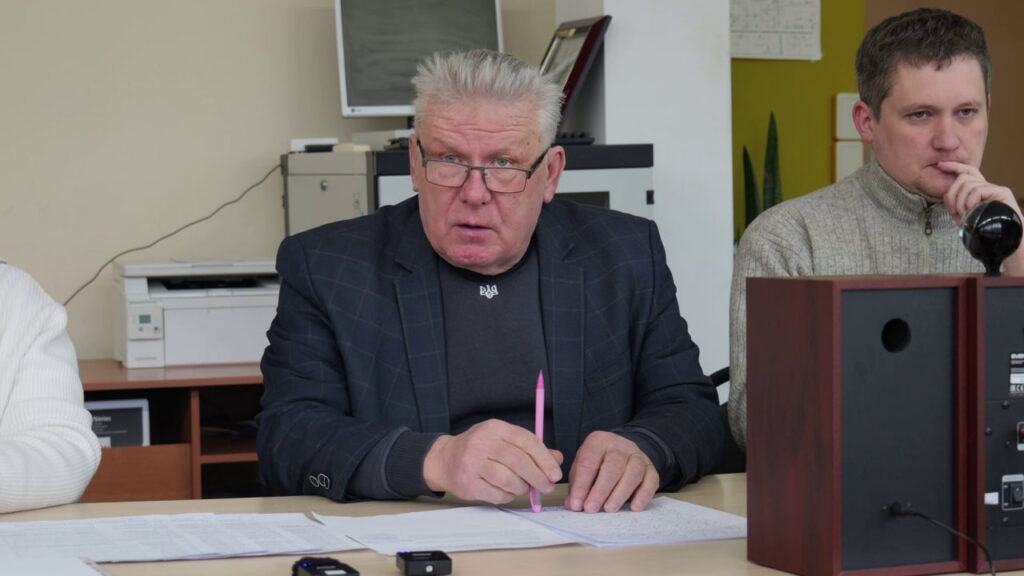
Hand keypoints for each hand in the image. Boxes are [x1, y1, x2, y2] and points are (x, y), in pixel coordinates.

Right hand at [423, 419, 562, 503]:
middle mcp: (482, 442)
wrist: (445, 459)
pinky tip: (508, 491)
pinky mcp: (468, 483)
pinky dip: (508, 496)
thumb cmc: (481, 449)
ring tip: (525, 488)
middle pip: (518, 461)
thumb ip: (531, 448)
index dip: (544, 458)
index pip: (526, 440)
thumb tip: (557, 459)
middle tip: (547, 486)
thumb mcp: (505, 440)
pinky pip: (496, 494)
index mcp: (495, 428)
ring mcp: (472, 463)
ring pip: (508, 480)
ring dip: (522, 488)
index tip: (555, 473)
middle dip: (537, 477)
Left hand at [564, 431, 658, 512]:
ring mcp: (638, 456)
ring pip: (633, 473)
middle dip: (600, 490)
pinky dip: (643, 495)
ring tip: (609, 510)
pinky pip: (651, 481)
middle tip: (591, 509)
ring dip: (620, 494)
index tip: (576, 504)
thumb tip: (572, 505)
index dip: (581, 485)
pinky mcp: (651, 468)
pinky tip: (635, 508)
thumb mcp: (582, 469)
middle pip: (612, 467)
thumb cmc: (597, 463)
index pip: (588, 463)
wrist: (622, 452)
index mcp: (598, 442)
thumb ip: (577, 485)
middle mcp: (620, 445)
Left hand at [938, 161, 1023, 273]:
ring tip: (965, 215)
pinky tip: (973, 211)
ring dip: (960, 202)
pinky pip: (977, 190)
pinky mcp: (1002, 192)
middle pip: (963, 177)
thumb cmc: (983, 231)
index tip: (940, 166)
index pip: (968, 171)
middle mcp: (988, 187)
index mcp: (979, 191)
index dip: (954, 166)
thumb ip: (954, 205)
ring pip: (967, 184)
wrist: (1004, 241)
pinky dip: (969, 202)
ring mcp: (995, 188)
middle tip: (954, 211)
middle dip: (952, 194)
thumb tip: (946, 194)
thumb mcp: (963, 217)